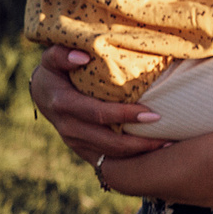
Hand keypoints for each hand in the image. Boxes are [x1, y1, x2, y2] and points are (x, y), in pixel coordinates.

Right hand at [28, 48, 166, 165]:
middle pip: (107, 142)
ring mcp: (75, 142)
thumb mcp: (51, 58)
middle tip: (168, 136)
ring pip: (110, 154)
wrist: (43, 93)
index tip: (153, 113)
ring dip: (139, 152)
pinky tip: (152, 151)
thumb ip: (62, 54)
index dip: (125, 116)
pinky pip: (108, 159)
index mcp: (63, 105)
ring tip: (167, 144)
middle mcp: (68, 128)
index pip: (97, 114)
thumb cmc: (55, 70)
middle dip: (139, 142)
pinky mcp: (82, 149)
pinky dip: (131, 157)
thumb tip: (83, 57)